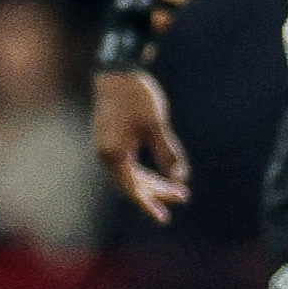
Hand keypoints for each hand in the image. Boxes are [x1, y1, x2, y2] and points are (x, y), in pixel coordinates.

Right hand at [92, 68, 191, 224]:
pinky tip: (157, 172)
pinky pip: (125, 163)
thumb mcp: (156, 125)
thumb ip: (167, 152)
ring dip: (150, 182)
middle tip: (182, 196)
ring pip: (128, 174)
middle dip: (156, 192)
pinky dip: (141, 170)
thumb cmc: (136, 96)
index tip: (164, 218)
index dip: (149, 204)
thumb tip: (179, 177)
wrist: (116, 70)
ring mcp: (104, 146)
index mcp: (114, 154)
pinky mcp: (108, 138)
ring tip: (175, 187)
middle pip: (131, 184)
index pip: (133, 189)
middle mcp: (105, 154)